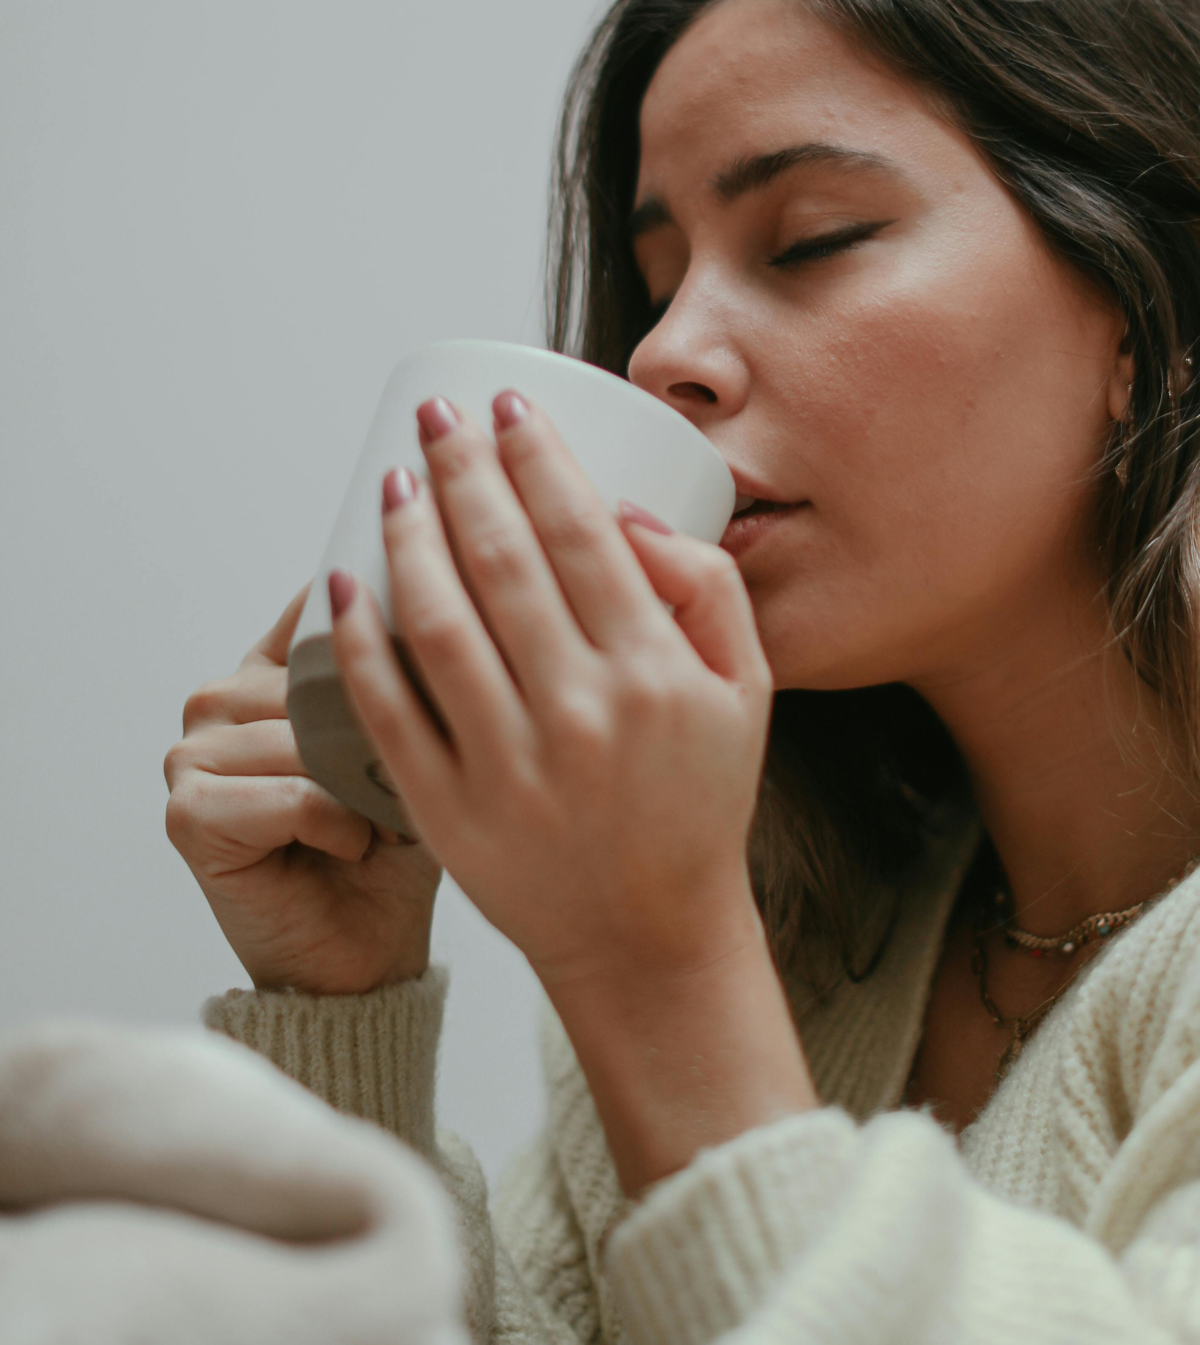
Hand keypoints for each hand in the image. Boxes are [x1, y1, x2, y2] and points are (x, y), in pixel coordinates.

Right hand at [165, 587, 441, 993]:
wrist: (368, 958)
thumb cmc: (393, 857)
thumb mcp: (417, 748)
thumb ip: (406, 674)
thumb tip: (428, 606)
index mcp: (269, 670)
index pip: (322, 608)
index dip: (384, 634)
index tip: (432, 674)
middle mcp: (220, 699)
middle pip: (320, 679)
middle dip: (381, 740)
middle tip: (402, 794)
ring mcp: (191, 755)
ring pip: (308, 737)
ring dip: (363, 791)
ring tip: (376, 827)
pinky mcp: (188, 813)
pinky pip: (294, 794)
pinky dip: (338, 828)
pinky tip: (346, 851)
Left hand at [329, 392, 771, 992]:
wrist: (650, 939)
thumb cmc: (695, 807)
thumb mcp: (748, 695)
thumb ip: (709, 591)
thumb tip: (624, 515)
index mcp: (655, 676)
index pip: (581, 534)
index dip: (535, 455)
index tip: (506, 405)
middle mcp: (581, 716)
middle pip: (501, 561)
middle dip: (462, 469)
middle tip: (436, 418)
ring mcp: (508, 768)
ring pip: (439, 622)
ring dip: (408, 536)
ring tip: (396, 482)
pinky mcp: (450, 811)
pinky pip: (390, 711)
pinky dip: (359, 641)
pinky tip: (344, 583)